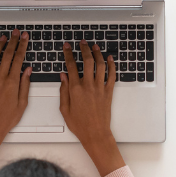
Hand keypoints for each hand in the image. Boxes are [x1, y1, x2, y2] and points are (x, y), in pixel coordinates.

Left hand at [0, 29, 30, 172]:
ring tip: (4, 38)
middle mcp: (0, 79)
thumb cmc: (7, 118)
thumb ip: (25, 84)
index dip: (22, 46)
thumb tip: (28, 70)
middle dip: (13, 41)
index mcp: (12, 82)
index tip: (25, 37)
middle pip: (7, 55)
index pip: (19, 59)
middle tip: (16, 33)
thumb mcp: (23, 103)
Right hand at [60, 40, 125, 176]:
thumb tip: (63, 76)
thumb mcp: (64, 109)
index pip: (71, 66)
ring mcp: (100, 88)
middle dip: (84, 49)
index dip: (68, 54)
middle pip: (87, 61)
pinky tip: (110, 59)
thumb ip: (63, 91)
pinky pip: (112, 75)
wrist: (95, 133)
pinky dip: (111, 65)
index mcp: (75, 89)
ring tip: (95, 46)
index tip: (67, 47)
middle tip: (82, 42)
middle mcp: (88, 86)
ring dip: (98, 54)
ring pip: (100, 65)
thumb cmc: (79, 124)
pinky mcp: (108, 92)